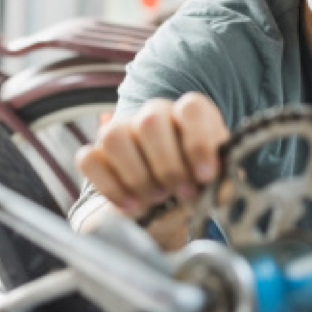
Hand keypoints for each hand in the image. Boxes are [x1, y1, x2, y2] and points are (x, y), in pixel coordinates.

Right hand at [76, 93, 228, 247]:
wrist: (166, 202)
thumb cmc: (195, 182)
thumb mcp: (216, 182)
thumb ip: (223, 182)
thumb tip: (222, 189)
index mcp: (190, 113)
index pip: (191, 108)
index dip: (199, 142)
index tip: (206, 176)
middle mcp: (154, 114)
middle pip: (150, 123)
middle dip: (168, 166)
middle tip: (181, 193)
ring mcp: (122, 131)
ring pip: (114, 137)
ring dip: (136, 174)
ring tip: (155, 198)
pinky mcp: (97, 154)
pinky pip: (88, 159)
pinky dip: (109, 185)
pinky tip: (130, 204)